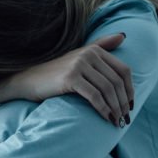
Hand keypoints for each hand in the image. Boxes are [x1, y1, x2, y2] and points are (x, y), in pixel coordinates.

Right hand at [0, 34, 133, 126]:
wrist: (27, 81)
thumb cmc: (55, 73)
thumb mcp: (78, 56)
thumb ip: (100, 45)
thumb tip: (123, 36)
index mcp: (94, 50)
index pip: (123, 70)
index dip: (130, 90)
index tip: (130, 105)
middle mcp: (88, 54)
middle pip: (116, 82)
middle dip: (123, 103)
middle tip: (125, 119)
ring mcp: (79, 65)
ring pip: (107, 90)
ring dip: (115, 108)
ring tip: (117, 122)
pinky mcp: (70, 78)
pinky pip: (95, 96)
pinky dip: (103, 109)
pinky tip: (106, 118)